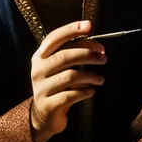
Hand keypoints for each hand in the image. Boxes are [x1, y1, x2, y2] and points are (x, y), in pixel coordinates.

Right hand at [30, 19, 106, 141]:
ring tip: (101, 79)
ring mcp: (41, 88)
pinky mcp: (48, 105)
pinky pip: (71, 95)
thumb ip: (75, 54)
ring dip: (90, 76)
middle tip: (104, 58)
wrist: (44, 116)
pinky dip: (85, 91)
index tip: (89, 26)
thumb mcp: (62, 69)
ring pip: (70, 76)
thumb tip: (98, 46)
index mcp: (40, 57)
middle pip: (65, 56)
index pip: (54, 38)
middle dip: (88, 55)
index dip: (71, 30)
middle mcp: (38, 70)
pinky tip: (91, 91)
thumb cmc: (57, 86)